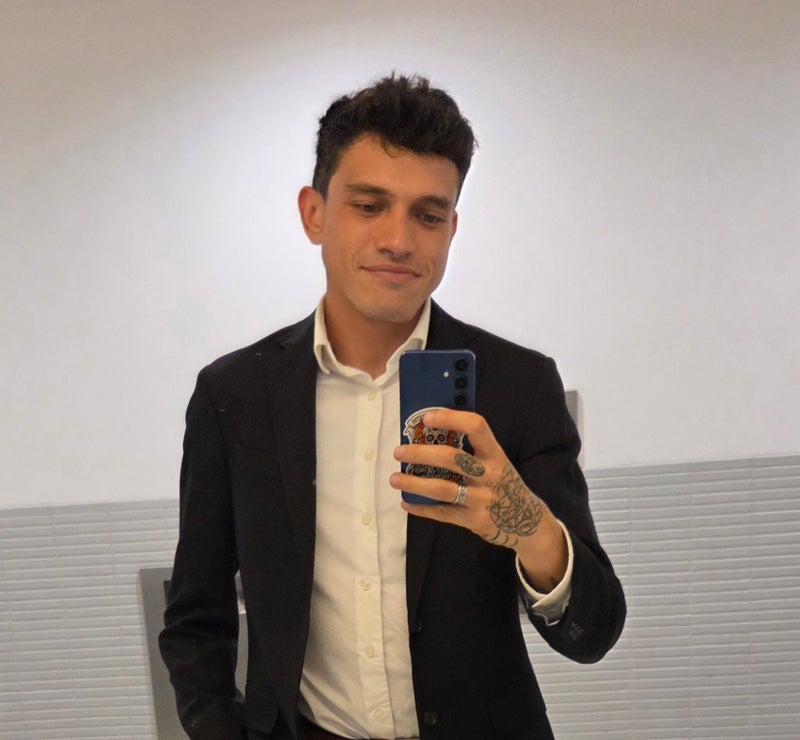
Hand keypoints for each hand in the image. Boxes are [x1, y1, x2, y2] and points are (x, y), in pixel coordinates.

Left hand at [389, 408, 567, 591]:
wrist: (529, 524)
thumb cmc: (504, 484)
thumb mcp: (497, 463)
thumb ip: (473, 450)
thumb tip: (433, 432)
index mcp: (495, 454)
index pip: (476, 427)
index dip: (450, 418)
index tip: (426, 418)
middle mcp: (490, 475)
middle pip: (451, 458)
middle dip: (421, 454)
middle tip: (399, 451)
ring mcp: (482, 500)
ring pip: (442, 489)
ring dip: (414, 484)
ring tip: (394, 478)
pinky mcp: (474, 521)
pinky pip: (442, 513)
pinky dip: (421, 508)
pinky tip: (406, 503)